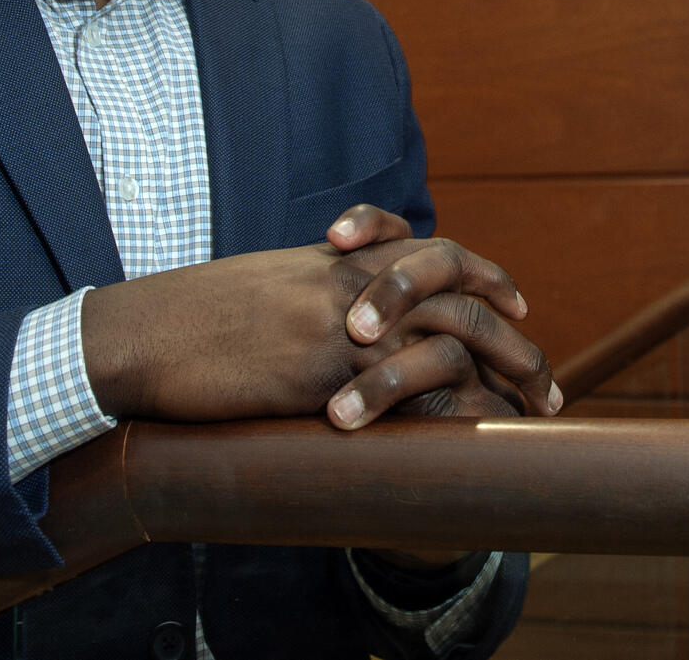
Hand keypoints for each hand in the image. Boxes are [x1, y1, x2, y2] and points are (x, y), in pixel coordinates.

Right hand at [79, 204, 560, 427]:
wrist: (142, 332)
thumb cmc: (191, 317)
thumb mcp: (267, 288)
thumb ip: (316, 293)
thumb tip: (343, 321)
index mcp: (338, 260)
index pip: (435, 251)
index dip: (485, 276)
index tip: (518, 304)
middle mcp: (350, 281)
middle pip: (460, 296)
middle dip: (513, 341)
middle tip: (546, 383)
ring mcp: (338, 322)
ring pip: (446, 338)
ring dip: (500, 376)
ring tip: (531, 412)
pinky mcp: (320, 368)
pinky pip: (401, 385)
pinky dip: (446, 408)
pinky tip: (474, 437)